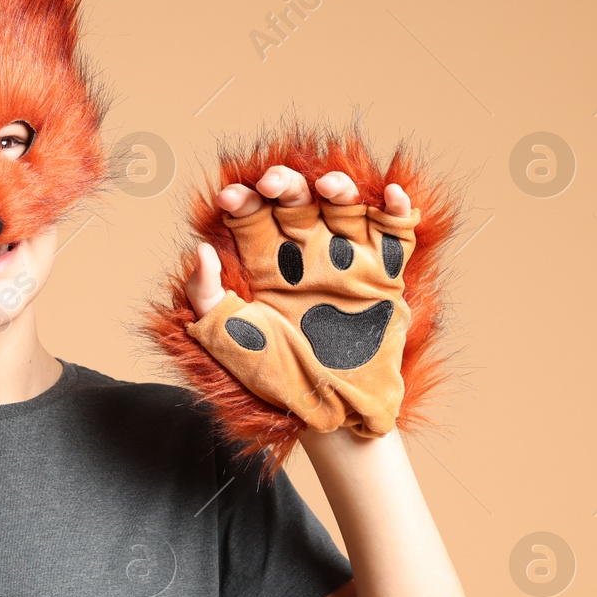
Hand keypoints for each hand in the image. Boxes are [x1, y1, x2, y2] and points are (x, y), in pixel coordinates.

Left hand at [183, 165, 418, 436]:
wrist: (328, 413)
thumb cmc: (273, 377)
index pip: (252, 215)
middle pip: (296, 200)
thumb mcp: (227, 338)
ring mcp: (346, 261)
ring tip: (327, 185)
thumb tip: (199, 249)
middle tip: (272, 183)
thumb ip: (205, 296)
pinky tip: (390, 194)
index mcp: (266, 264)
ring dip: (339, 186)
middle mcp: (305, 255)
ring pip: (344, 206)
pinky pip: (396, 233)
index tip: (229, 199)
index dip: (242, 199)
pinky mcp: (385, 276)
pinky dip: (398, 210)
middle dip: (284, 184)